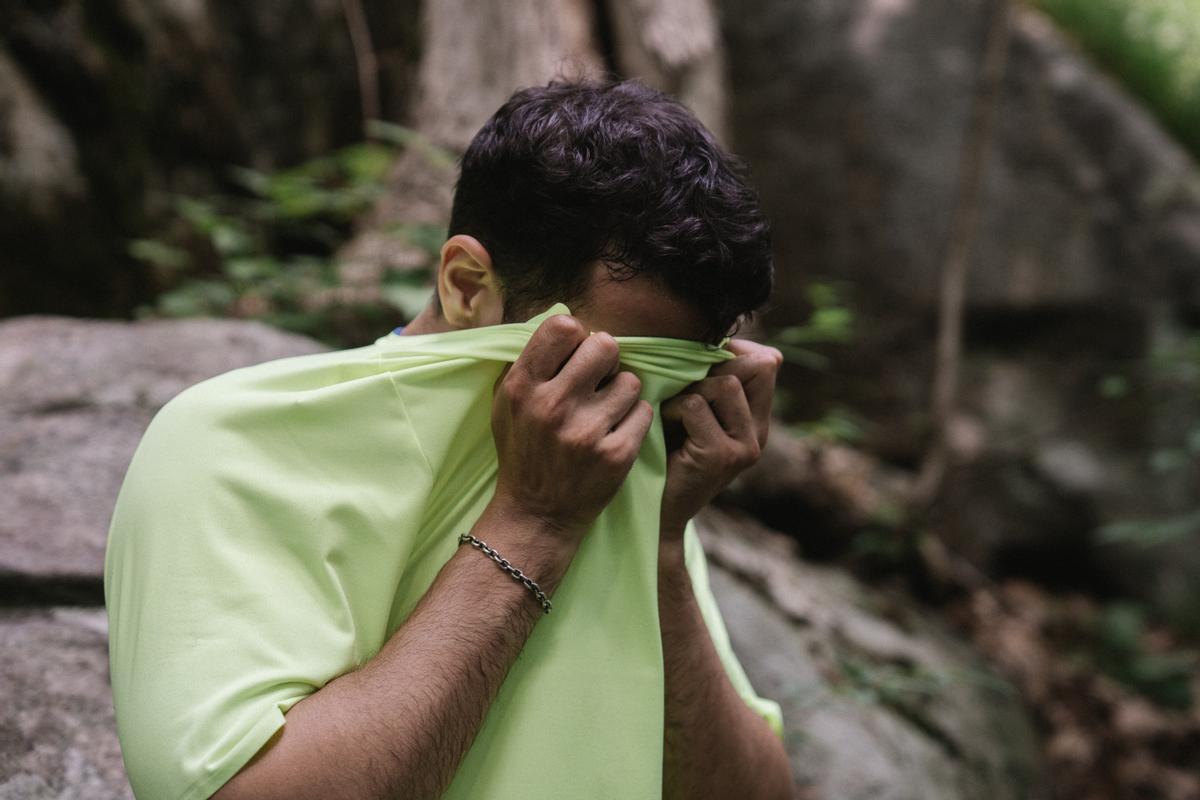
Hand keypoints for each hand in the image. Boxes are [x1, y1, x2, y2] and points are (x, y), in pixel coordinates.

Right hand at [489, 314, 653, 553]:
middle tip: (599, 379)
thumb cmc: (524, 450)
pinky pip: (644, 412)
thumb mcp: (507, 403)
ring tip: (605, 412)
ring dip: (622, 393)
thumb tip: (567, 322)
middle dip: (606, 359)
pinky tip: (615, 432)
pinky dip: (634, 420)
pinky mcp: (616, 455)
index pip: (563, 326)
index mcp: (522, 387)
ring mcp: (586, 432)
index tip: (576, 355)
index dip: (576, 336)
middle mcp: (552, 406)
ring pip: (630, 381)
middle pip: (605, 345)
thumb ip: (532, 362)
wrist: (536, 514)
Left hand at [659, 339, 781, 543]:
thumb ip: (711, 382)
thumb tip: (729, 342)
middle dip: (708, 372)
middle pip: (751, 366)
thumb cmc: (665, 454)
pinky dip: (672, 411)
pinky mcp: (721, 456)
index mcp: (757, 422)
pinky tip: (666, 431)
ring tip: (674, 417)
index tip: (701, 367)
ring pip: (723, 383)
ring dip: (688, 392)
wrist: (656, 514)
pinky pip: (695, 406)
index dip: (734, 353)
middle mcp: (759, 434)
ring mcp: (745, 447)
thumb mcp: (694, 414)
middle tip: (683, 398)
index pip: (767, 362)